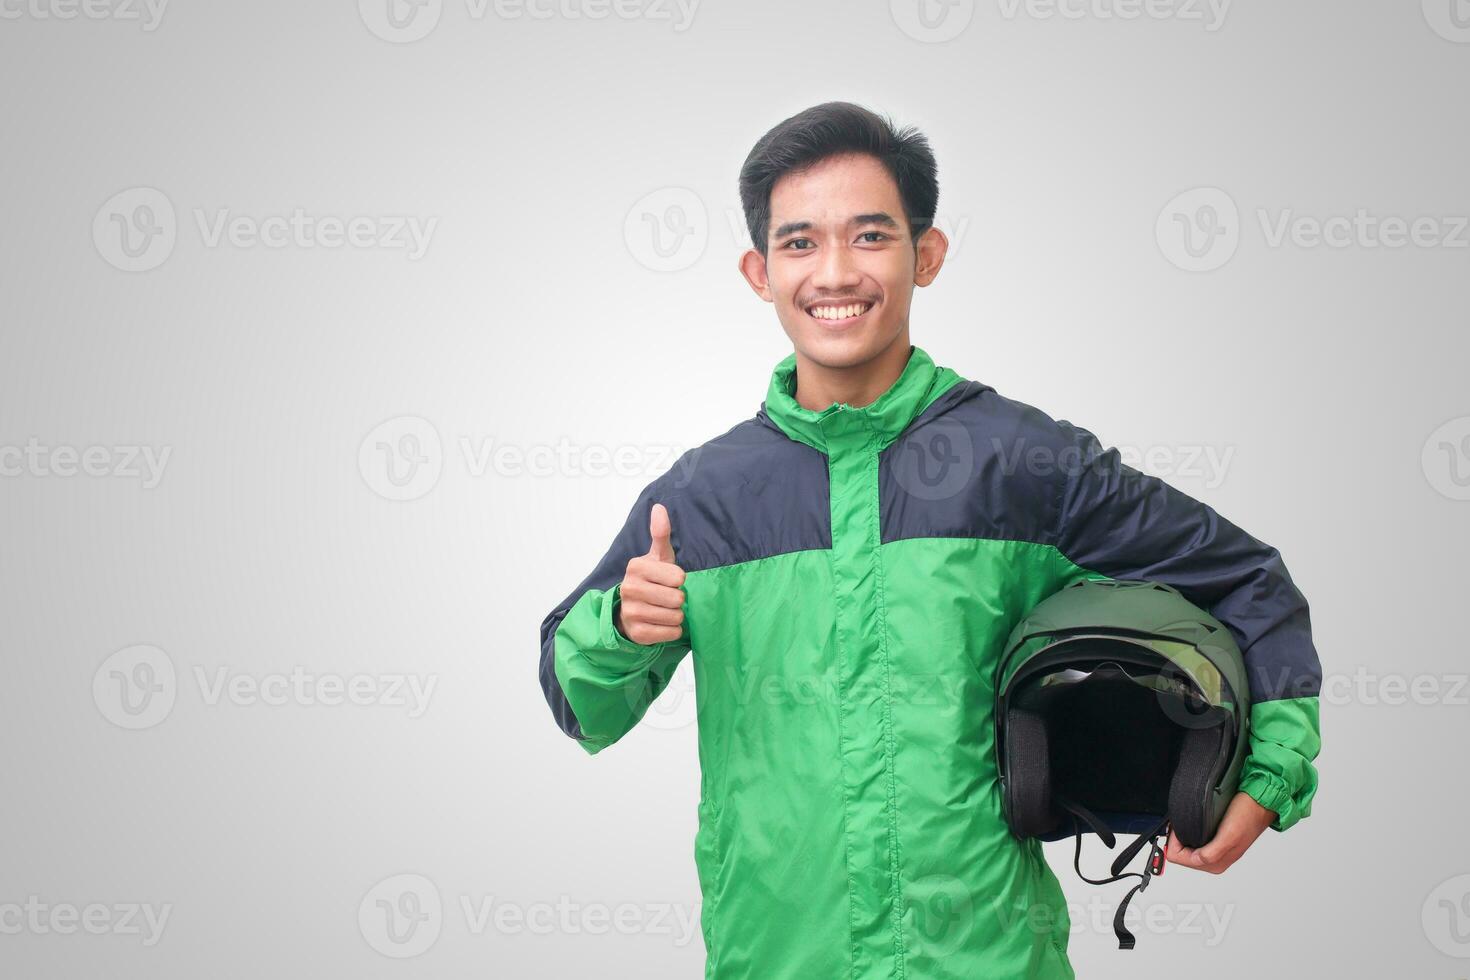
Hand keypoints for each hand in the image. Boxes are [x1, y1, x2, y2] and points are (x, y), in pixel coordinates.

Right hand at [614, 502, 686, 645]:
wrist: (630, 610)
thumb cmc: (652, 580)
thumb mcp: (658, 557)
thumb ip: (660, 533)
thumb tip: (659, 507)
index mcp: (636, 566)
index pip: (678, 577)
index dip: (678, 580)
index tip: (667, 580)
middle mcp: (629, 588)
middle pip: (677, 598)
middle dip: (678, 600)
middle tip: (666, 597)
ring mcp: (631, 612)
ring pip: (675, 617)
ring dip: (675, 615)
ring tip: (663, 610)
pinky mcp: (637, 633)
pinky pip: (670, 633)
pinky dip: (672, 630)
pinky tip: (660, 623)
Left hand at [1165, 791, 1275, 874]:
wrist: (1260, 803)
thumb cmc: (1247, 815)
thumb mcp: (1229, 835)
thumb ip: (1211, 853)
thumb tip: (1195, 859)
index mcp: (1215, 863)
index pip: (1177, 858)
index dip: (1173, 842)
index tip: (1177, 827)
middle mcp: (1214, 861)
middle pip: (1180, 855)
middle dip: (1176, 839)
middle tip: (1180, 823)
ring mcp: (1216, 851)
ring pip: (1187, 849)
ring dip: (1183, 835)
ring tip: (1188, 822)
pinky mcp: (1217, 842)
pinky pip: (1195, 841)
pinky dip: (1190, 832)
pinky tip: (1195, 823)